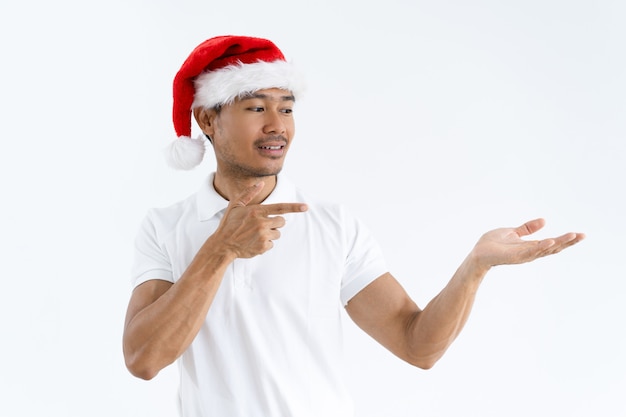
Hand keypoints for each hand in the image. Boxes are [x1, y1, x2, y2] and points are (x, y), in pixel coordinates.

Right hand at [211, 182, 307, 258]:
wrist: (222, 245)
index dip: (294, 207)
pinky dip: (265, 244)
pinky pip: (271, 244)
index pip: (280, 208)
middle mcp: (261, 223)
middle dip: (275, 223)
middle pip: (281, 221)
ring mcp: (262, 235)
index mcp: (257, 211)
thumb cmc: (229, 224)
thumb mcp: (235, 205)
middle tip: (261, 225)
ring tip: (255, 234)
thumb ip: (249, 193)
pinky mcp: (262, 246)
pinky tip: (253, 242)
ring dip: (270, 234)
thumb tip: (260, 184)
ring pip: (278, 233)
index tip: (306, 207)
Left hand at [470, 218, 584, 270]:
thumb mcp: (513, 232)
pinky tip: (549, 241)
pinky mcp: (514, 256)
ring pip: (544, 250)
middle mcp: (530, 252)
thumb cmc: (492, 244)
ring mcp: (523, 255)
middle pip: (553, 248)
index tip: (580, 234)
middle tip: (582, 235)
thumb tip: (544, 220)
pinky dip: (540, 247)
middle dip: (568, 242)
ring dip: (559, 243)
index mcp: (530, 246)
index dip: (566, 240)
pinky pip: (529, 252)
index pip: (552, 243)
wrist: (477, 253)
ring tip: (572, 236)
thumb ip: (527, 228)